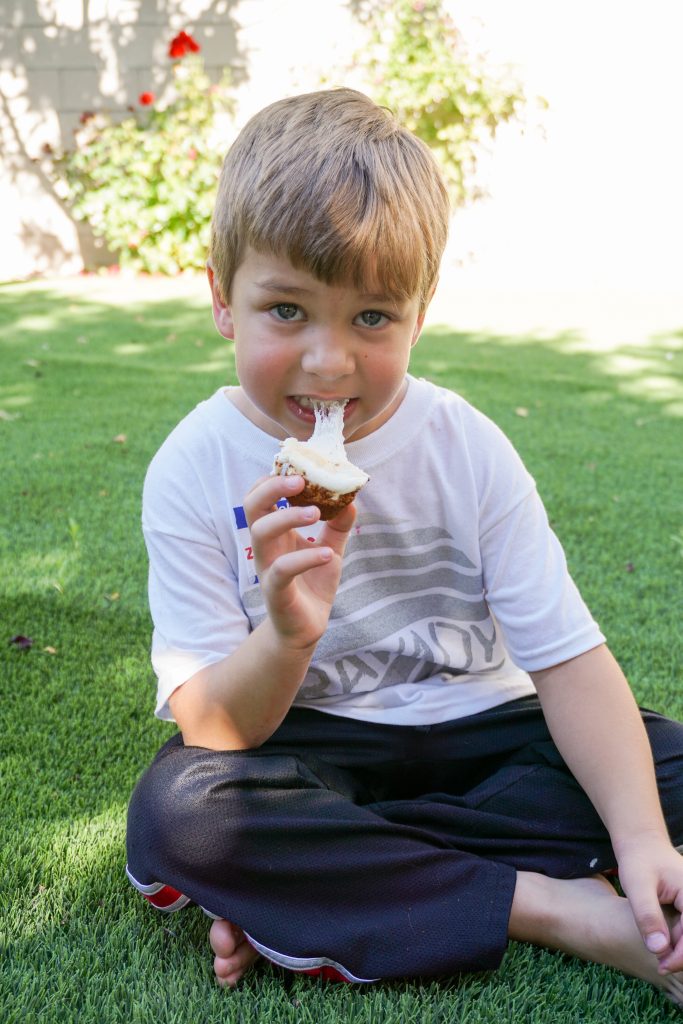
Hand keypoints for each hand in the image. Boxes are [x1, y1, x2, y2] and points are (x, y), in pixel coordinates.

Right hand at [243, 474, 355, 649]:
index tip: (300, 467)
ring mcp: (267, 568)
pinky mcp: (276, 592)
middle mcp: (266, 546)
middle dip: (271, 488)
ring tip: (317, 512)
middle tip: (301, 479)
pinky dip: (305, 558)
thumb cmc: (313, 584)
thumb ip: (338, 525)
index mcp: (276, 532)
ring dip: (288, 517)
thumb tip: (351, 498)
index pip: (260, 496)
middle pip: (252, 506)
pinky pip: (282, 570)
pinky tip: (327, 554)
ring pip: (261, 533)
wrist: (306, 628)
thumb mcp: (330, 549)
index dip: (273, 478)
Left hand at [615, 834, 682, 972]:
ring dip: (682, 950)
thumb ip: (648, 917)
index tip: (661, 966)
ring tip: (662, 959)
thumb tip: (659, 950)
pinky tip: (665, 946)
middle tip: (661, 966)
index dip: (681, 956)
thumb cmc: (638, 860)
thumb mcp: (636, 886)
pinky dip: (681, 941)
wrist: (641, 842)